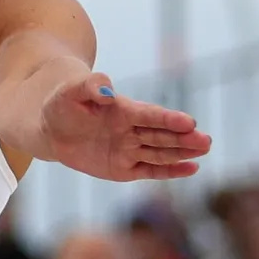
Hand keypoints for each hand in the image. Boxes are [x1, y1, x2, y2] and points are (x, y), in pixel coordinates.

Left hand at [33, 73, 209, 182]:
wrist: (53, 128)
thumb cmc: (64, 104)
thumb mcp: (71, 91)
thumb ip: (91, 86)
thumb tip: (108, 91)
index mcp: (124, 110)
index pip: (150, 116)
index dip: (168, 120)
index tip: (189, 122)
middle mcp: (132, 130)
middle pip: (162, 135)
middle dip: (184, 138)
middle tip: (206, 141)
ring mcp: (131, 150)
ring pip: (160, 153)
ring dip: (182, 153)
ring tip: (204, 150)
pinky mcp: (125, 169)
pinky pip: (150, 171)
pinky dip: (170, 171)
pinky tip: (192, 168)